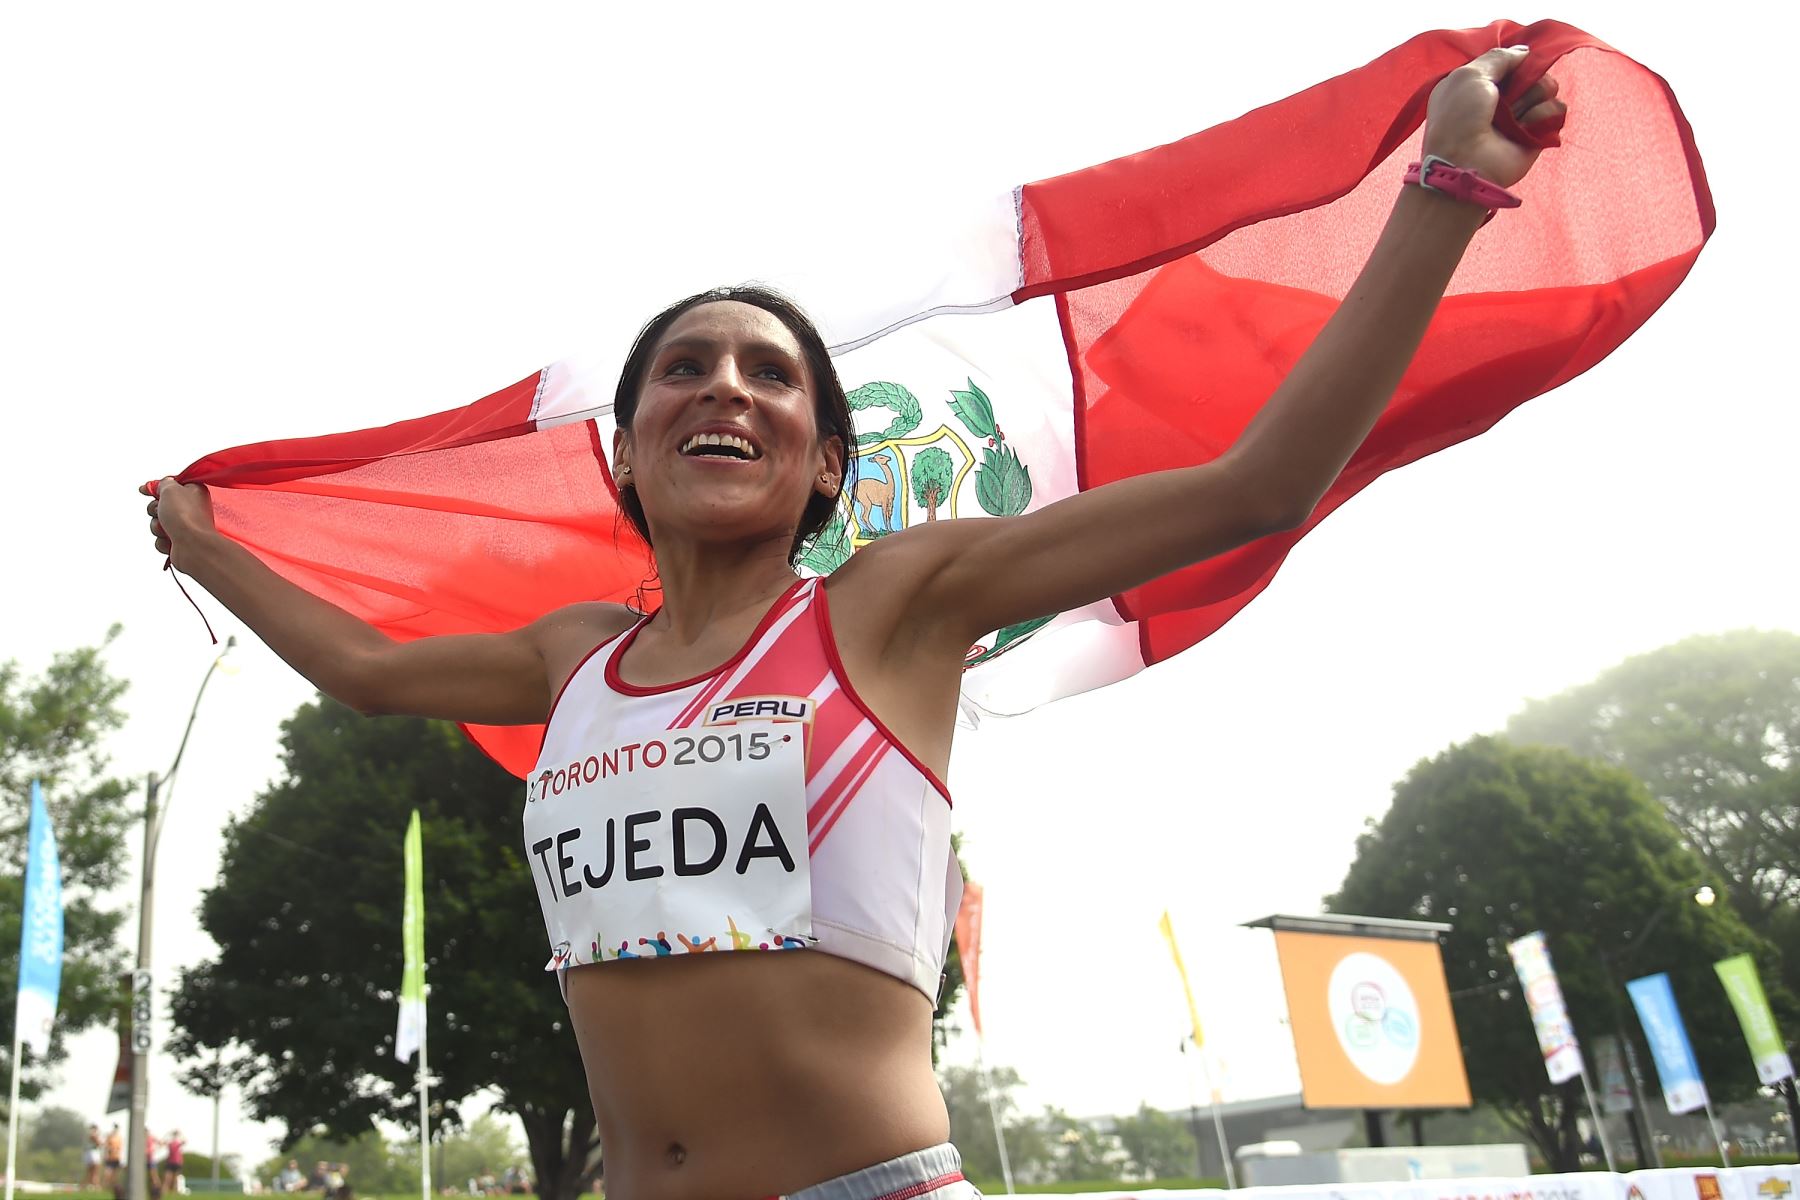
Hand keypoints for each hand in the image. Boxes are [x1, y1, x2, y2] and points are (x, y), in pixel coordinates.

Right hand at [140, 476, 214, 567]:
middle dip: (155, 510)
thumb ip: (164, 483)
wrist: (192, 545)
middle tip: (160, 511)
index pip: (172, 486)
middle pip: (161, 505)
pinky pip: (161, 539)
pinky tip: (171, 541)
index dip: (157, 488)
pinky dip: (162, 541)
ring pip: (159, 524)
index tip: (145, 490)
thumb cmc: (185, 517)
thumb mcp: (170, 489)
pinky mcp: (181, 542)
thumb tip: (163, 483)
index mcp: (194, 492)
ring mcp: (187, 526)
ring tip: (167, 529)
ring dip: (157, 526)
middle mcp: (192, 509)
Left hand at [1422, 46, 1565, 188]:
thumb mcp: (1470, 75)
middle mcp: (1502, 99)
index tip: (1513, 64)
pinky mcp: (1537, 133)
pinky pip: (1556, 110)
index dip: (1516, 60)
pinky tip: (1525, 128)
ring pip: (1547, 87)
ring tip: (1513, 116)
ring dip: (1532, 97)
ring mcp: (1521, 116)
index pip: (1513, 61)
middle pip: (1534, 71)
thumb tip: (1524, 52)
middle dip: (1527, 77)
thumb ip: (1498, 57)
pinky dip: (1542, 116)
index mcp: (1482, 83)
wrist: (1464, 162)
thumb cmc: (1458, 117)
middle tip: (1508, 96)